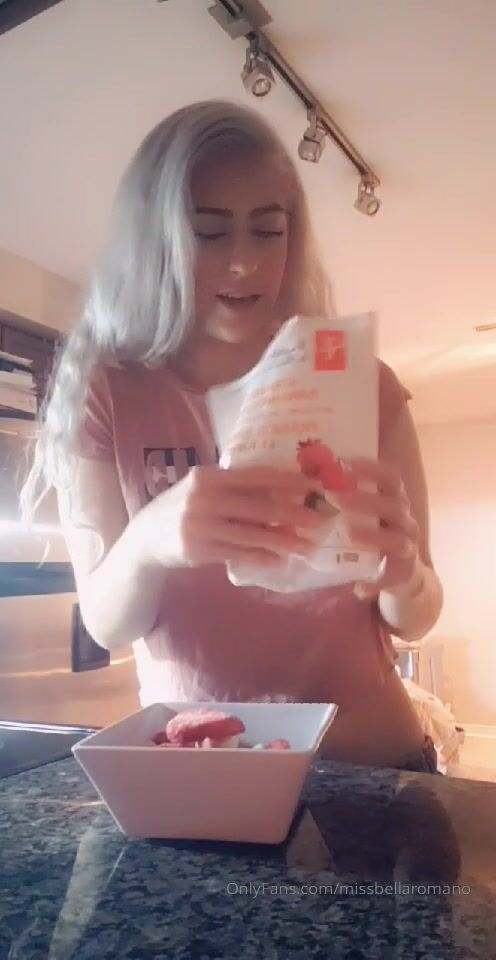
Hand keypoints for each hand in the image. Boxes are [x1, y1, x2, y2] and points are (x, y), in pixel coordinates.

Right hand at [139, 465, 325, 569]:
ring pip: (251, 534)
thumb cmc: (182, 509)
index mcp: (208, 476)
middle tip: (321, 520)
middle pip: (258, 507)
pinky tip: (279, 561)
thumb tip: (280, 490)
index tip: (313, 486)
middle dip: (294, 514)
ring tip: (307, 547)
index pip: (255, 475)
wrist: (144, 539)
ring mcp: (200, 525)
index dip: (286, 480)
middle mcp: (204, 498)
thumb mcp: (203, 490)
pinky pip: (237, 554)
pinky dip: (261, 558)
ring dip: (283, 541)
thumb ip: (233, 487)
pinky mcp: (198, 550)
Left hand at [326, 457, 419, 598]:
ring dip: (372, 536)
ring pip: (397, 540)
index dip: (371, 468)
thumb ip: (344, 499)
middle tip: (334, 496)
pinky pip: (392, 576)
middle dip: (365, 499)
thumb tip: (305, 478)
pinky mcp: (404, 572)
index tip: (343, 462)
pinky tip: (358, 588)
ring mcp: (408, 546)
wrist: (401, 572)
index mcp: (395, 500)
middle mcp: (405, 520)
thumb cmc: (376, 534)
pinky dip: (376, 582)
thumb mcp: (365, 514)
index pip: (391, 478)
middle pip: (394, 505)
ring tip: (349, 534)